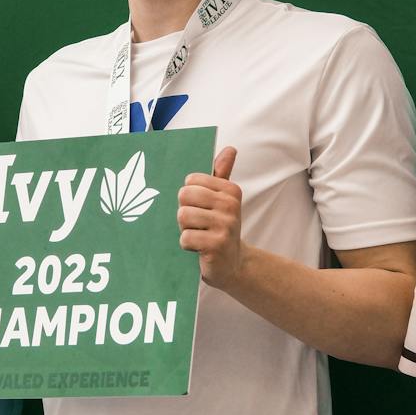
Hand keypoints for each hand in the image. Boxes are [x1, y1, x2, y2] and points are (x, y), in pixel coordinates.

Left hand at [177, 147, 244, 289]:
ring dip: (185, 229)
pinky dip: (187, 246)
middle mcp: (230, 205)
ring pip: (183, 216)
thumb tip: (230, 149)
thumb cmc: (220, 228)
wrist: (233, 265)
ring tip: (199, 236)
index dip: (188, 197)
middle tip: (198, 224)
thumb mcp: (223, 201)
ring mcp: (225, 225)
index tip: (201, 208)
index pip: (190, 181)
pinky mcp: (216, 245)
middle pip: (184, 196)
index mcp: (230, 190)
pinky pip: (185, 238)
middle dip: (185, 212)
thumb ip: (222, 174)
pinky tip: (199, 249)